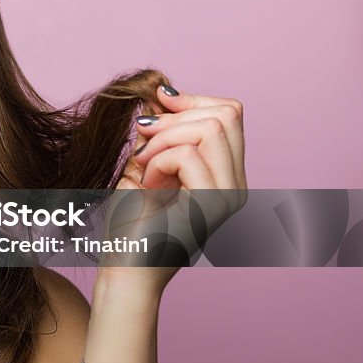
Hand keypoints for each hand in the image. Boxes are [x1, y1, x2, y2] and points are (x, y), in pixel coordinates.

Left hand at [99, 84, 247, 294]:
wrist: (125, 270)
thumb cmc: (131, 224)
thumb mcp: (146, 164)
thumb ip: (160, 132)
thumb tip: (163, 92)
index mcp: (226, 174)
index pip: (230, 113)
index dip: (192, 100)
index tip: (156, 104)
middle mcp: (237, 184)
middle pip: (226, 114)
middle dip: (176, 116)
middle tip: (143, 141)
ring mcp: (230, 196)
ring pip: (210, 129)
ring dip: (165, 139)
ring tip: (143, 166)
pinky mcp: (211, 206)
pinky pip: (189, 155)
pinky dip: (158, 160)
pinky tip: (145, 183)